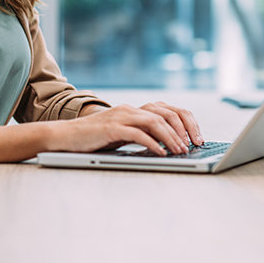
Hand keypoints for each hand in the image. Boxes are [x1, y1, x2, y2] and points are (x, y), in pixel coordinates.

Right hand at [59, 102, 203, 155]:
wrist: (66, 136)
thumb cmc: (94, 139)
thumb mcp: (122, 136)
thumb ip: (141, 136)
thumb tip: (166, 147)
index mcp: (135, 110)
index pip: (169, 110)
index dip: (186, 122)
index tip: (197, 138)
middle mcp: (130, 109)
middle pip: (166, 113)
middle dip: (183, 130)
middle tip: (193, 146)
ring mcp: (120, 116)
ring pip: (154, 121)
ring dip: (171, 137)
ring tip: (180, 151)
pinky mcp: (111, 128)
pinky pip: (137, 133)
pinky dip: (152, 143)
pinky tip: (161, 153)